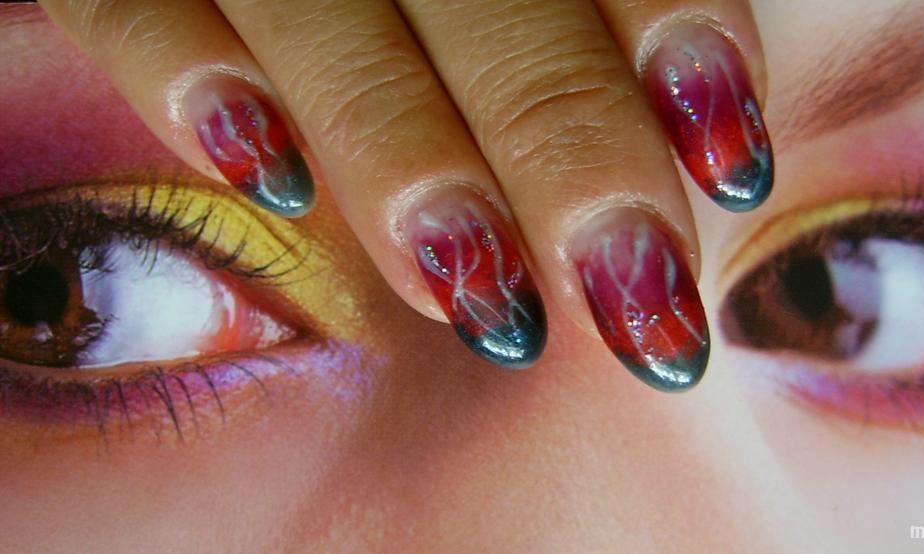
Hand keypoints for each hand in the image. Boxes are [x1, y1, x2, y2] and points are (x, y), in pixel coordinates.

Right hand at [38, 0, 773, 389]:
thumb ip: (583, 34)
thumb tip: (706, 166)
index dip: (678, 34)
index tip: (731, 167)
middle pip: (492, 5)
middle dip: (570, 151)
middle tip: (640, 299)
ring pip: (323, 13)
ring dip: (403, 154)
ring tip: (486, 301)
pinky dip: (186, 76)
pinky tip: (269, 179)